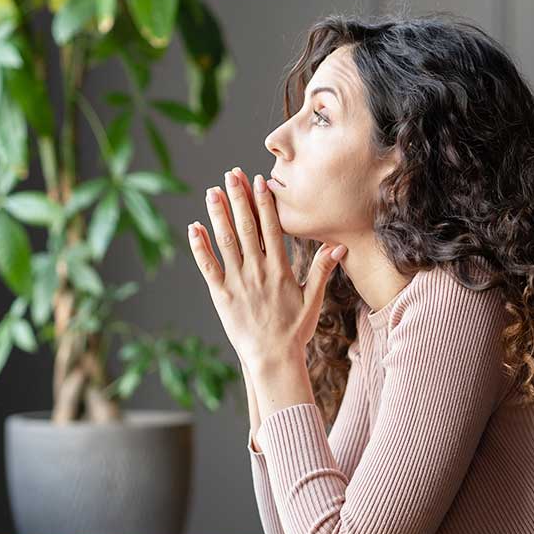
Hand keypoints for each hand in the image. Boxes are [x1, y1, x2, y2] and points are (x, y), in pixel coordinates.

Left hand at [188, 167, 346, 369]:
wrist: (273, 359)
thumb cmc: (295, 331)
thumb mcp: (314, 300)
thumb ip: (323, 270)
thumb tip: (339, 246)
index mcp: (280, 270)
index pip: (272, 229)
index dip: (265, 203)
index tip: (260, 181)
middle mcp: (257, 271)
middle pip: (246, 228)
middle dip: (239, 198)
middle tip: (231, 174)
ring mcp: (238, 282)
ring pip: (226, 242)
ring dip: (218, 215)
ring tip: (212, 192)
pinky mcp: (221, 295)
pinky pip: (208, 267)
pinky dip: (200, 247)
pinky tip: (194, 228)